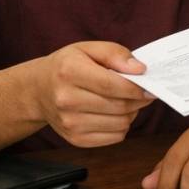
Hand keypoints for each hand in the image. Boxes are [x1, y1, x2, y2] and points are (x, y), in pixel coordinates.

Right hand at [37, 41, 153, 147]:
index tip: (149, 86)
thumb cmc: (67, 66)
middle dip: (137, 100)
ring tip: (124, 101)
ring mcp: (69, 123)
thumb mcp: (88, 49)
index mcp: (69, 72)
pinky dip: (121, 126)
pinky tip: (113, 113)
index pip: (112, 85)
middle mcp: (66, 99)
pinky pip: (115, 137)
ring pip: (120, 123)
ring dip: (131, 113)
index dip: (137, 87)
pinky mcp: (75, 139)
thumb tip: (139, 70)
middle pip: (119, 106)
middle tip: (142, 92)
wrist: (38, 90)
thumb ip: (115, 54)